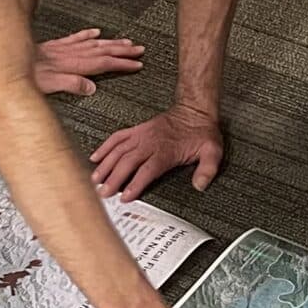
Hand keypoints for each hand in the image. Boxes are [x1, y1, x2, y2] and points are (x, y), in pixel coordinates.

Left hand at [33, 28, 144, 97]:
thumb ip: (72, 85)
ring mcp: (65, 48)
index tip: (137, 64)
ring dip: (112, 43)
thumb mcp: (49, 85)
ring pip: (94, 44)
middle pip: (104, 51)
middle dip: (123, 51)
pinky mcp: (56, 45)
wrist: (8, 61)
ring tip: (127, 42)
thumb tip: (91, 88)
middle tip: (140, 50)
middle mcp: (72, 54)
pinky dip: (89, 35)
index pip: (104, 64)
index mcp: (74, 65)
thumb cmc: (27, 76)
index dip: (122, 64)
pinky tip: (96, 32)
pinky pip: (77, 37)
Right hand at [90, 104, 224, 200]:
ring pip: (118, 150)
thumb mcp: (212, 151)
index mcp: (166, 150)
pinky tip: (95, 158)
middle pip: (127, 162)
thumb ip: (207, 169)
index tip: (126, 197)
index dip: (135, 184)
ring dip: (105, 165)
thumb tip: (200, 185)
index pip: (147, 170)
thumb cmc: (201, 132)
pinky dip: (104, 147)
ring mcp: (141, 135)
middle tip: (103, 193)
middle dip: (113, 178)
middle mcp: (150, 142)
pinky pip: (116, 137)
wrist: (195, 111)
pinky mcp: (136, 130)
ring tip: (95, 180)